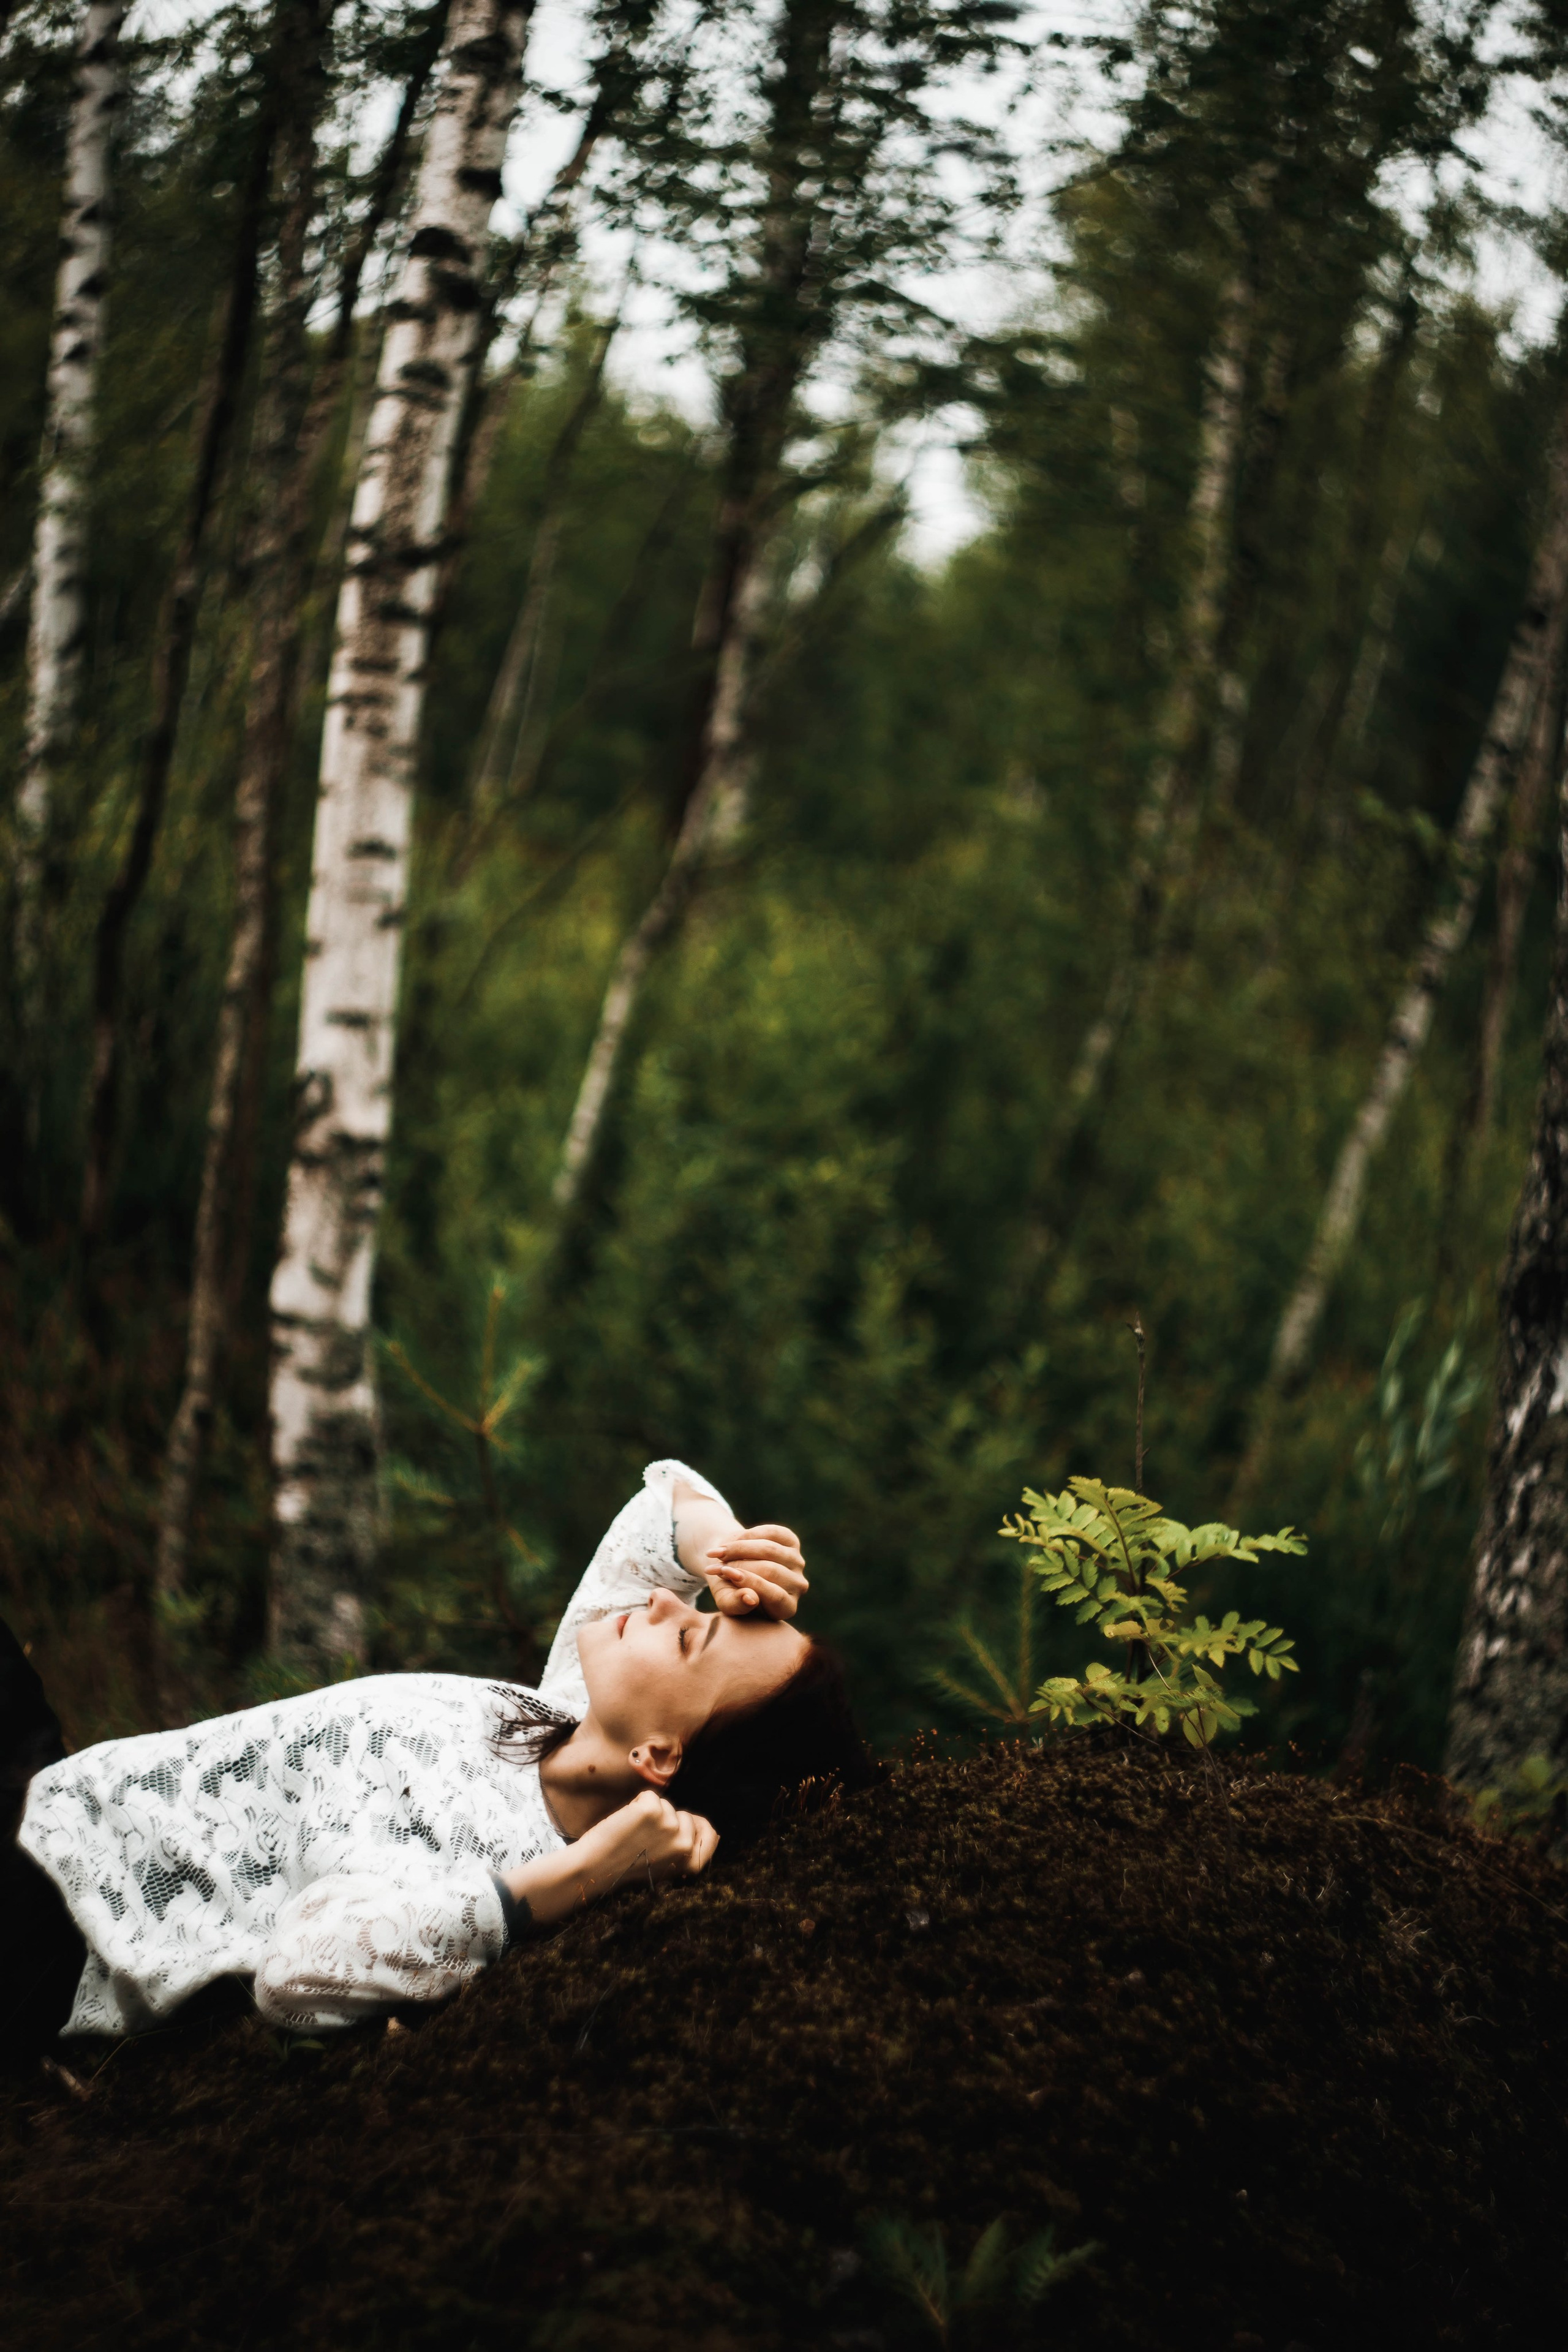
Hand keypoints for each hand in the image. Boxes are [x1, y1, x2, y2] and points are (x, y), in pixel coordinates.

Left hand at [577, 1789, 717, 1893]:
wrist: (595, 1869)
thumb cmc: (627, 1868)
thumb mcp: (665, 1867)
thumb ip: (684, 1849)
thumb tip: (707, 1827)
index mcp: (690, 1862)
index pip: (711, 1836)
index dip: (699, 1828)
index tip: (682, 1829)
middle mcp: (684, 1844)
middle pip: (684, 1816)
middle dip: (667, 1821)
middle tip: (645, 1840)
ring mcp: (669, 1825)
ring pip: (665, 1805)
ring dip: (649, 1813)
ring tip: (633, 1834)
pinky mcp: (650, 1810)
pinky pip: (648, 1796)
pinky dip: (636, 1804)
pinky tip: (626, 1823)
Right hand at [700, 1522, 807, 1619]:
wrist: (731, 1566)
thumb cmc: (729, 1590)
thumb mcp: (726, 1601)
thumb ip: (736, 1604)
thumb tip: (750, 1598)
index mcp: (786, 1608)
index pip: (775, 1595)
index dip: (749, 1582)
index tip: (724, 1573)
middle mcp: (798, 1585)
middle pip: (771, 1570)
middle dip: (740, 1565)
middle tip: (717, 1565)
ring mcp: (797, 1562)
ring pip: (770, 1550)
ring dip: (740, 1548)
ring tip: (720, 1553)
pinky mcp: (792, 1541)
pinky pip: (771, 1533)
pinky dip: (748, 1535)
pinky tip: (733, 1541)